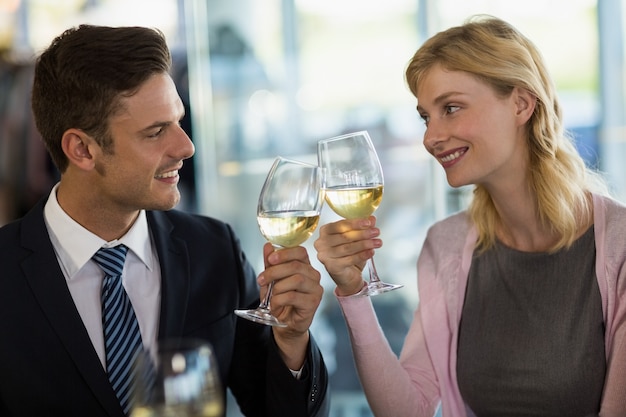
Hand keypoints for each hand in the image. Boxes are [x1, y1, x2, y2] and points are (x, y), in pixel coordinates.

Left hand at [258, 242, 322, 368]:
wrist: (285, 325)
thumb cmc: (280, 302)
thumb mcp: (271, 281)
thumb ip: (271, 264)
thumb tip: (268, 246)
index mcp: (305, 267)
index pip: (301, 251)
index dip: (285, 253)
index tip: (270, 259)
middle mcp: (313, 276)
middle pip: (296, 266)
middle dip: (274, 271)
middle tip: (261, 279)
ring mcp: (315, 289)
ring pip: (296, 280)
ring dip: (277, 287)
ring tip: (270, 296)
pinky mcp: (313, 303)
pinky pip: (294, 296)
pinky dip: (280, 300)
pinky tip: (275, 305)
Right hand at [314, 216, 380, 295]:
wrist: (347, 276)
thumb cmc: (348, 255)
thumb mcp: (356, 239)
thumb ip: (362, 227)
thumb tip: (371, 219)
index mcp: (325, 231)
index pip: (340, 225)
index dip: (355, 223)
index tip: (368, 222)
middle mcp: (322, 243)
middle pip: (344, 236)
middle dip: (363, 234)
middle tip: (375, 232)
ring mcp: (325, 256)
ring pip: (348, 248)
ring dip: (365, 244)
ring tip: (377, 242)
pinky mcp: (332, 267)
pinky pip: (350, 259)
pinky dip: (362, 255)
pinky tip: (371, 252)